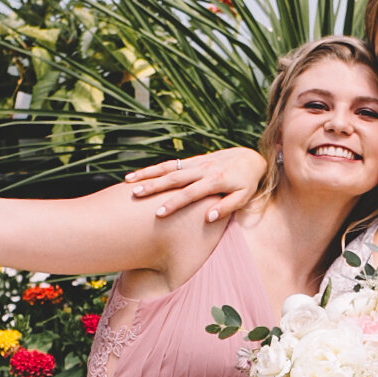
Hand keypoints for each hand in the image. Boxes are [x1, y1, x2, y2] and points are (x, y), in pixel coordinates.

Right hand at [124, 145, 263, 222]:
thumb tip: (209, 218)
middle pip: (174, 178)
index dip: (174, 203)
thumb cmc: (247, 184)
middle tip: (135, 195)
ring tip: (128, 181)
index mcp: (216, 181)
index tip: (158, 213)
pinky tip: (138, 174)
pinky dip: (154, 168)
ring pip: (168, 168)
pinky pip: (170, 163)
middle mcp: (203, 169)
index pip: (191, 193)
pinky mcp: (193, 160)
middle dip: (153, 186)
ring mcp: (197, 163)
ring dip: (148, 174)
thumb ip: (226, 207)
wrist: (249, 159)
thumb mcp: (243, 197)